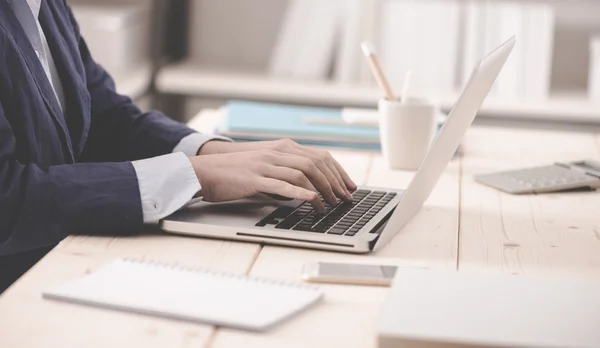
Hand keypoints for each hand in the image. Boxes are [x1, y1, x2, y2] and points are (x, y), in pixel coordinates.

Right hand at [191, 140, 356, 211]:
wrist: (206, 170)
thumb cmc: (235, 172)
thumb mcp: (265, 165)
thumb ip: (285, 170)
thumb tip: (309, 186)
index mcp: (282, 147)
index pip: (319, 156)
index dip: (338, 172)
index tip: (349, 186)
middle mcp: (277, 152)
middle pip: (316, 164)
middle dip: (335, 182)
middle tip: (345, 198)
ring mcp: (266, 164)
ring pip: (303, 174)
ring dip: (322, 190)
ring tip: (331, 204)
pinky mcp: (255, 177)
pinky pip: (283, 184)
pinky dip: (301, 193)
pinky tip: (312, 200)